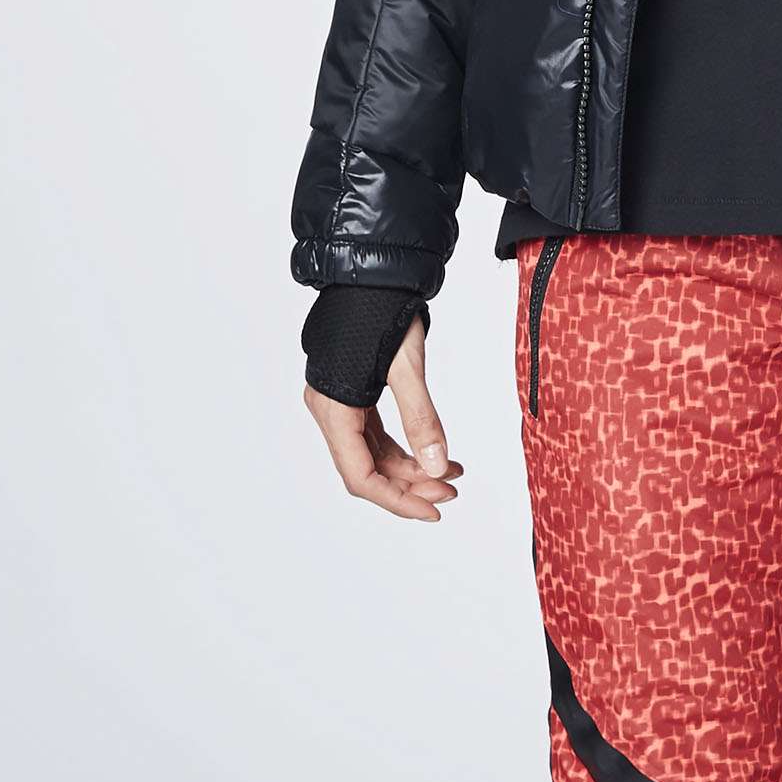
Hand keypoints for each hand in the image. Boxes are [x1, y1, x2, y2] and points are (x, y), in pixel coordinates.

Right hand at [303, 319, 461, 521]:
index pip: (361, 476)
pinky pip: (377, 436)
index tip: (433, 511)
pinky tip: (436, 453)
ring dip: (412, 468)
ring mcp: (340, 404)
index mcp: (333, 409)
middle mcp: (329, 411)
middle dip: (411, 485)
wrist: (371, 271)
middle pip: (368, 469)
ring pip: (375, 455)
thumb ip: (422, 418)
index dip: (397, 501)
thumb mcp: (407, 366)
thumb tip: (438, 465)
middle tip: (452, 489)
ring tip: (452, 472)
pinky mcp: (354, 395)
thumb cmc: (381, 308)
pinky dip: (406, 448)